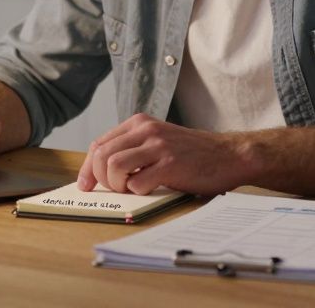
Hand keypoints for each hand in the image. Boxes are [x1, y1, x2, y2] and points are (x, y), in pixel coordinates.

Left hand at [77, 114, 248, 195]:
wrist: (229, 155)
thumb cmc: (192, 154)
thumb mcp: (157, 141)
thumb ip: (132, 148)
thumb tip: (98, 171)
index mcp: (139, 122)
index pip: (99, 144)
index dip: (86, 168)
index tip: (85, 185)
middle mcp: (146, 130)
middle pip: (101, 156)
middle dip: (100, 179)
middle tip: (114, 190)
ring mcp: (158, 146)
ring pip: (113, 167)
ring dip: (117, 186)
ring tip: (132, 189)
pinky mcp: (171, 164)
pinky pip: (137, 183)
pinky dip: (138, 192)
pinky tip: (151, 189)